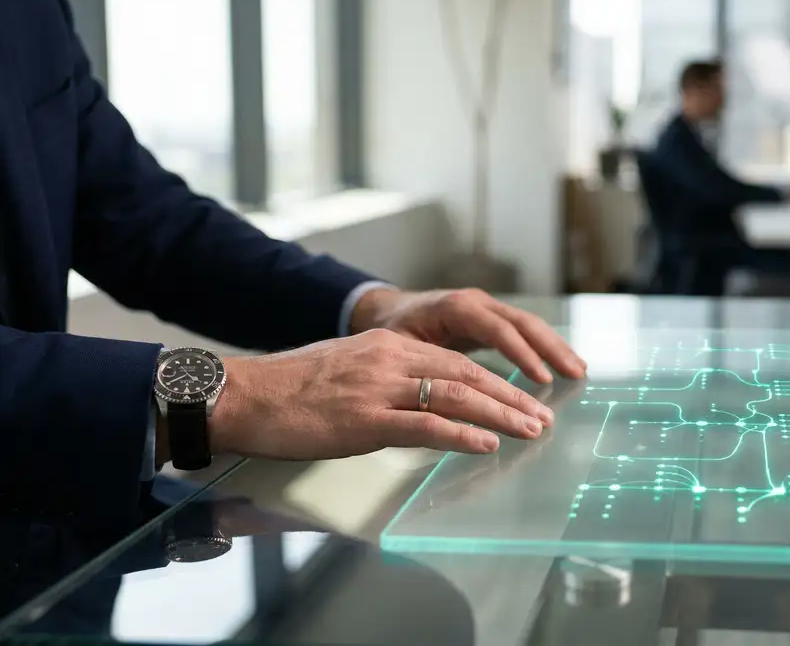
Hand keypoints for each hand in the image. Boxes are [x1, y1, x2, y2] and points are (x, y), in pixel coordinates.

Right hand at [200, 329, 555, 460]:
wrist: (245, 395)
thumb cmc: (291, 390)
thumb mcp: (349, 369)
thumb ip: (388, 379)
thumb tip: (423, 401)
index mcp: (389, 346)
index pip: (457, 362)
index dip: (497, 382)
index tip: (525, 398)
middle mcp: (390, 360)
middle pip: (468, 376)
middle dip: (512, 397)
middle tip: (543, 416)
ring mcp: (379, 389)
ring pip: (456, 397)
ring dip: (501, 415)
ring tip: (532, 429)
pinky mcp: (364, 420)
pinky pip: (425, 426)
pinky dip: (462, 435)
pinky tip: (487, 444)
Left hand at [350, 288, 586, 384]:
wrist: (384, 309)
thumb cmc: (391, 332)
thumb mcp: (401, 350)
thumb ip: (427, 370)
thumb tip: (449, 406)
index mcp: (455, 308)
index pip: (497, 329)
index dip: (521, 354)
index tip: (541, 379)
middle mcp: (476, 303)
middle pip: (522, 323)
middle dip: (551, 350)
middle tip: (574, 375)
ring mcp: (486, 308)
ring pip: (528, 325)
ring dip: (555, 348)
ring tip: (578, 371)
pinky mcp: (491, 319)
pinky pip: (523, 331)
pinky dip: (545, 347)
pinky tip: (562, 365)